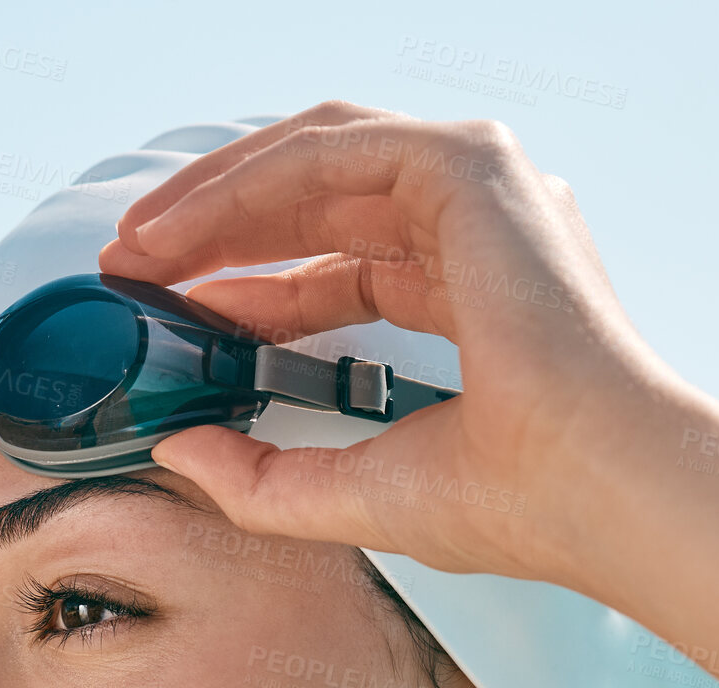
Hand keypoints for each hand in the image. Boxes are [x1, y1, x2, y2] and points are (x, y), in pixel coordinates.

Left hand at [98, 102, 701, 595]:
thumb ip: (256, 476)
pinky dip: (247, 184)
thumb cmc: (505, 502)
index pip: (331, 272)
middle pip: (312, 205)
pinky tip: (184, 229)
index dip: (242, 288)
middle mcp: (471, 234)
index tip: (169, 311)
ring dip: (216, 198)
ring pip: (314, 162)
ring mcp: (476, 192)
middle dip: (212, 232)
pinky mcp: (469, 169)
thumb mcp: (348, 494)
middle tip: (131, 266)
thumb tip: (173, 448)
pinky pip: (329, 153)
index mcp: (463, 298)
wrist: (587, 488)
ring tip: (138, 247)